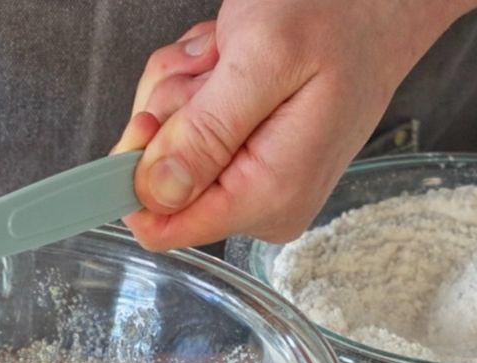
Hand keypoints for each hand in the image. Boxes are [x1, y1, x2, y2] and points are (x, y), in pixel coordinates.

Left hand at [113, 0, 476, 249]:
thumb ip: (206, 133)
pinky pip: (183, 127)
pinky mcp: (245, 158)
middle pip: (155, 180)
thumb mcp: (264, 60)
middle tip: (215, 68)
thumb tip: (153, 193)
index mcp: (268, 195)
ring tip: (230, 57)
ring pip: (163, 145)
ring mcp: (252, 180)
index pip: (161, 226)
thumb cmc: (339, 14)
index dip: (138, 169)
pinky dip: (193, 84)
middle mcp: (261, 203)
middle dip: (170, 111)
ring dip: (183, 88)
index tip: (158, 115)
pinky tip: (229, 60)